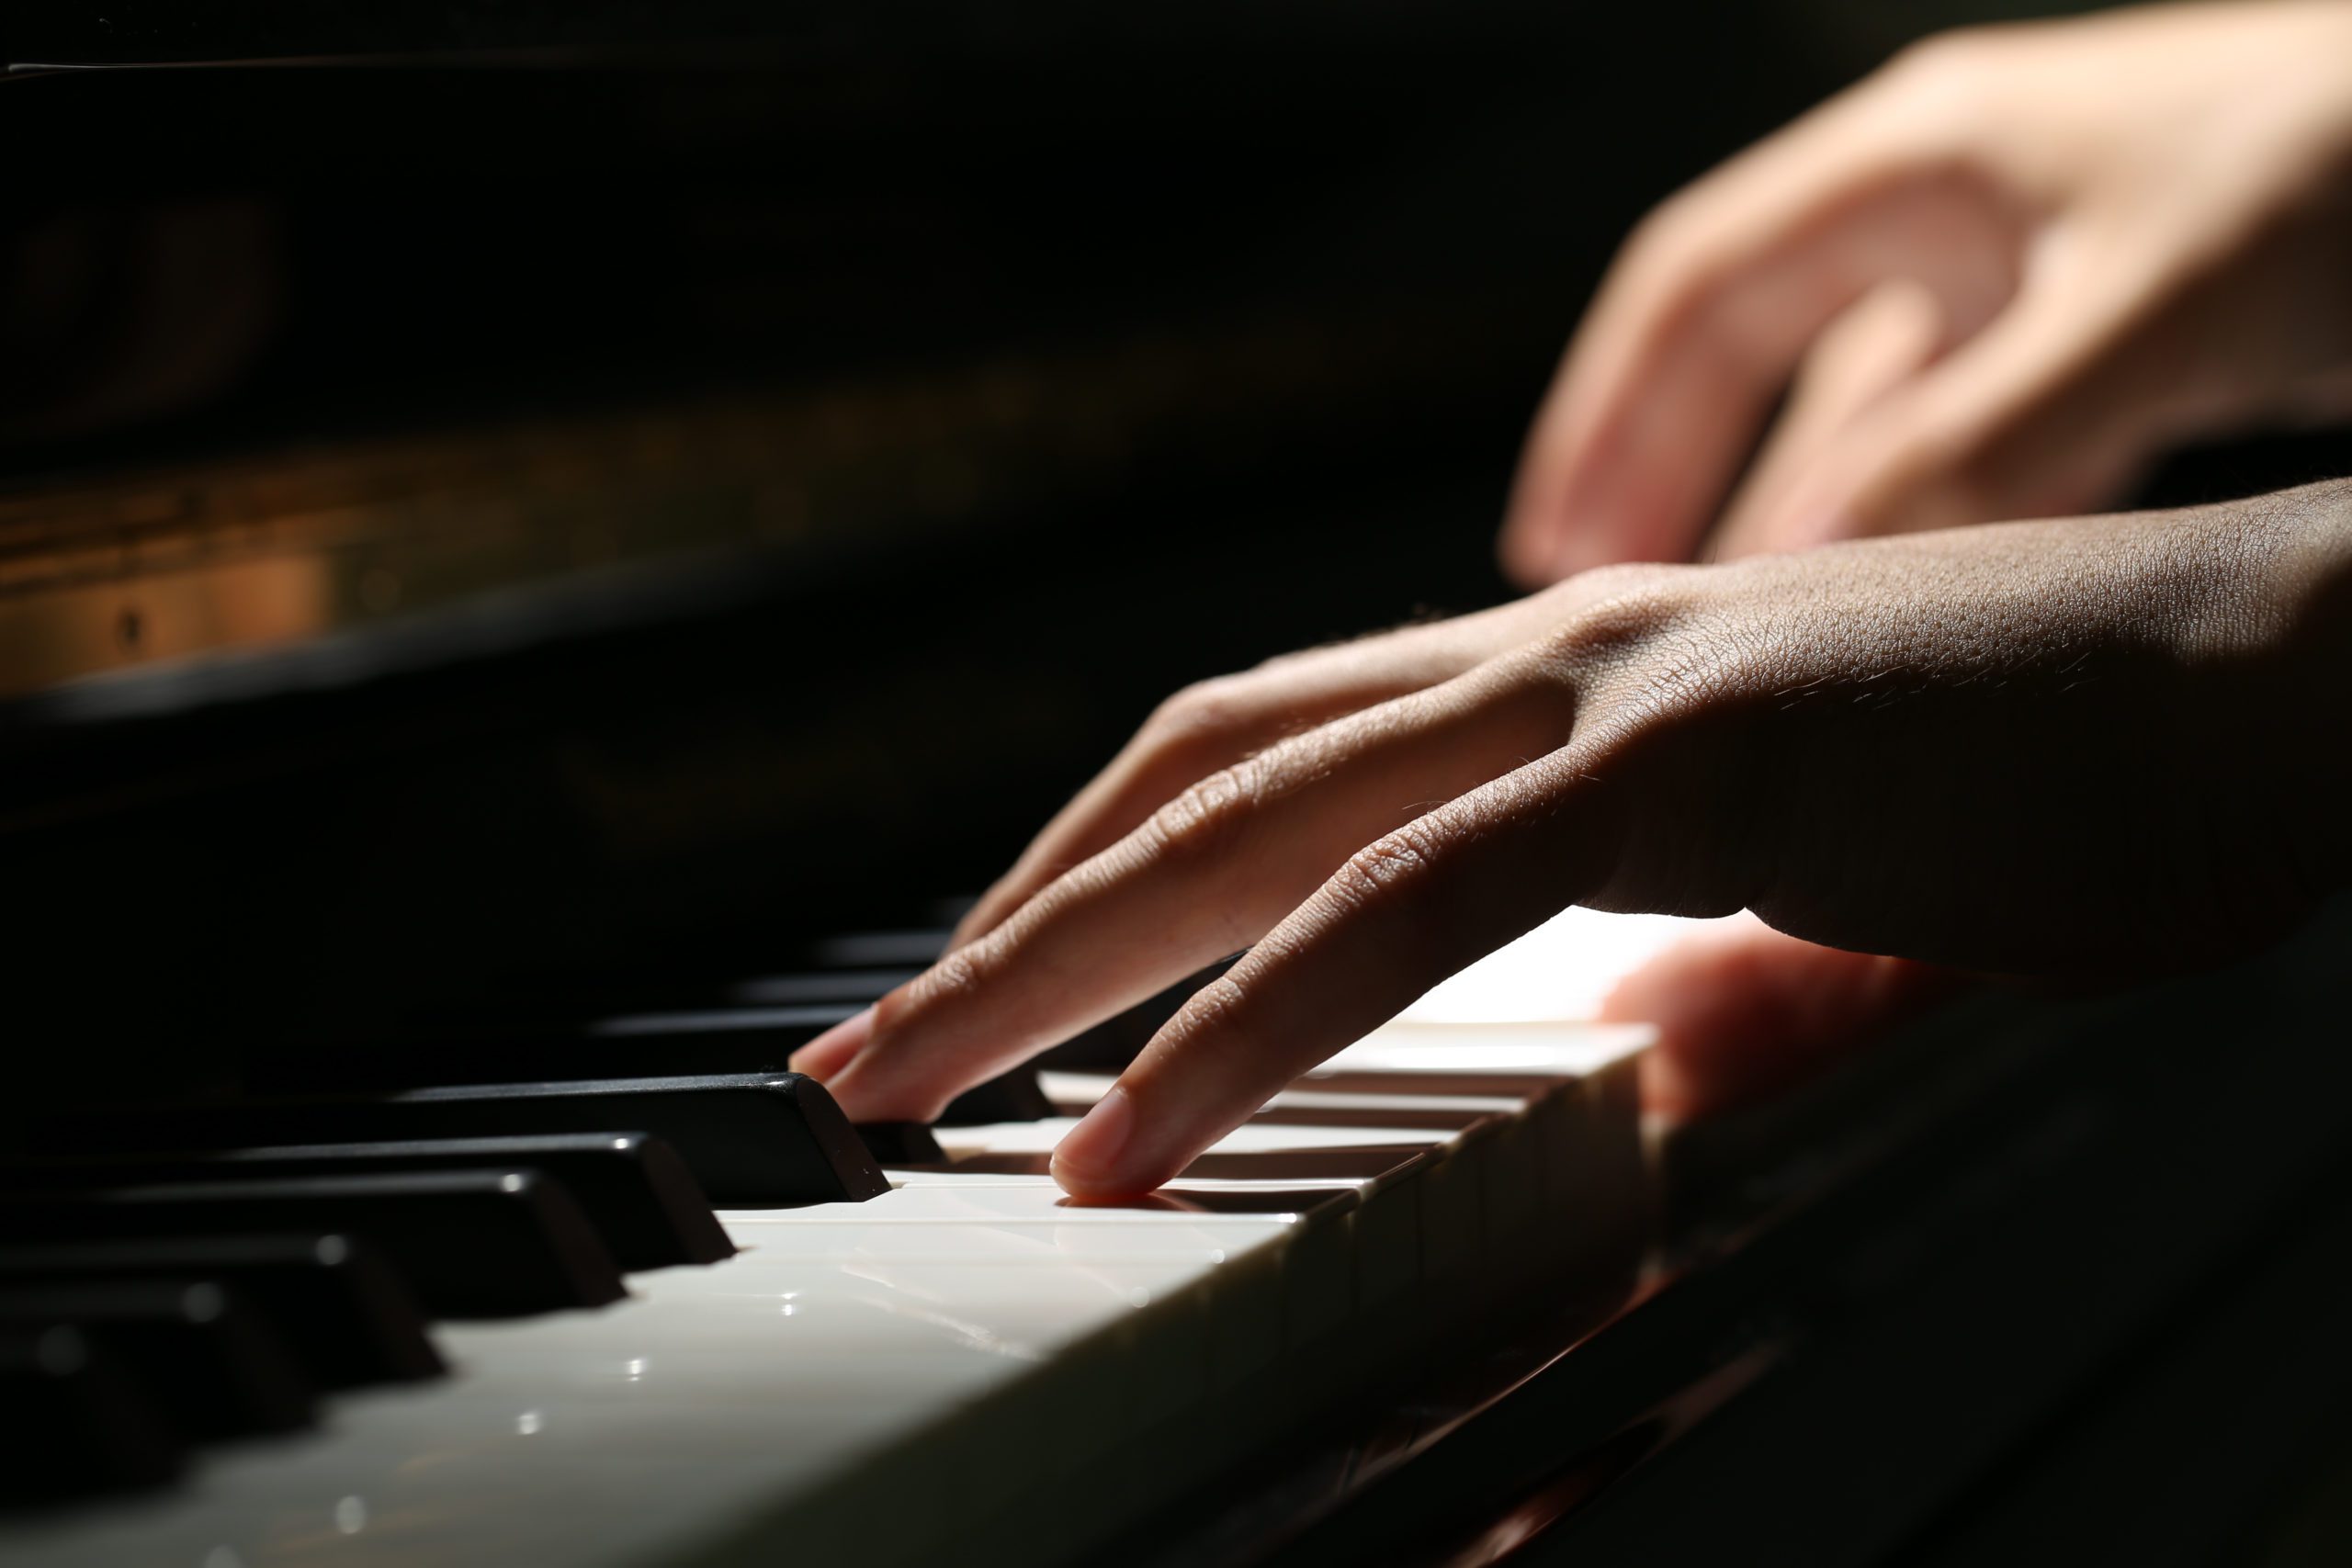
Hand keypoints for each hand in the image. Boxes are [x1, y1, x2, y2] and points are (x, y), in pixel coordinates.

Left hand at [796, 483, 2351, 1193]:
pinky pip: (1410, 903)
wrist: (2281, 674)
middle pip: (1195, 778)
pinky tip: (1142, 1133)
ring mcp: (1606, 690)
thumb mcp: (1834, 890)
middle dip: (1011, 921)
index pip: (1262, 758)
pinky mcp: (1685, 760)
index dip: (1106, 867)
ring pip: (1252, 823)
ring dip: (1060, 963)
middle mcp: (1546, 658)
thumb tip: (1631, 1049)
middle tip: (867, 1050)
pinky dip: (1253, 1019)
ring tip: (917, 1088)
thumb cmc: (2077, 772)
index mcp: (1563, 684)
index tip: (996, 987)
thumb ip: (1705, 962)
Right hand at [1499, 1, 2351, 585]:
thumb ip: (1976, 441)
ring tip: (1707, 625)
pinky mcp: (2099, 328)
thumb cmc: (2348, 173)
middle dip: (1666, 469)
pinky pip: (1958, 439)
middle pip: (1749, 346)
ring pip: (1852, 406)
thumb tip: (1806, 569)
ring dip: (1779, 508)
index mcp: (1921, 161)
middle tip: (1585, 596)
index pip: (1700, 288)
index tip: (1551, 538)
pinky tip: (1873, 606)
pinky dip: (1903, 521)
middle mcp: (1950, 204)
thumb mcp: (2151, 310)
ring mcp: (2023, 267)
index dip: (1609, 414)